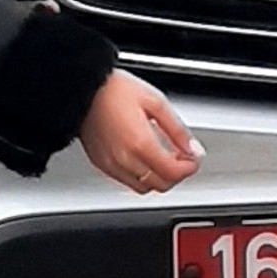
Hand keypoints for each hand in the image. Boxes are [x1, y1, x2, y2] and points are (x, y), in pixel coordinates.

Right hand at [79, 70, 199, 195]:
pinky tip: (145, 158)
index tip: (193, 158)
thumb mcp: (156, 102)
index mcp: (140, 143)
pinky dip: (142, 176)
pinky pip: (127, 181)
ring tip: (164, 157)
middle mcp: (124, 159)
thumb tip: (194, 148)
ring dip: (159, 177)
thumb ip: (178, 129)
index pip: (173, 172)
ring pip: (144, 187)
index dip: (189, 167)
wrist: (82, 90)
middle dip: (176, 174)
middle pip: (161, 185)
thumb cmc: (114, 90)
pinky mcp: (100, 165)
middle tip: (182, 158)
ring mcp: (110, 165)